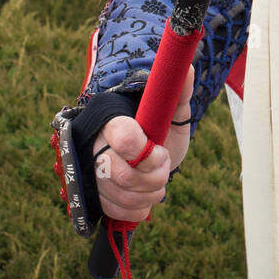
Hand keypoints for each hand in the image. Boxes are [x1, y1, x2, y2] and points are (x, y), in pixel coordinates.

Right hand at [92, 66, 193, 222]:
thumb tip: (186, 67)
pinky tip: (144, 196)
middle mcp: (95, 146)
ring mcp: (92, 173)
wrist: (152, 150)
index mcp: (112, 120)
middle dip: (152, 177)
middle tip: (163, 166)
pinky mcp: (95, 196)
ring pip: (119, 195)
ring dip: (148, 194)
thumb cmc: (161, 126)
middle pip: (120, 174)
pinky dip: (137, 208)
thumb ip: (176, 90)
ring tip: (157, 181)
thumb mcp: (171, 109)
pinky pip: (115, 211)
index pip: (123, 138)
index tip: (160, 150)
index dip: (147, 152)